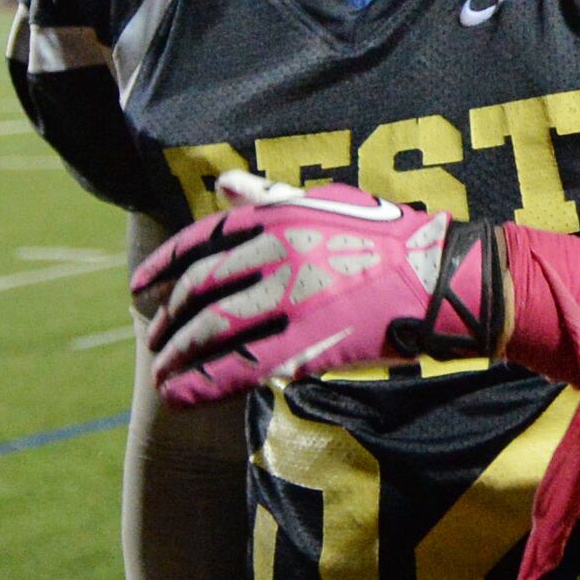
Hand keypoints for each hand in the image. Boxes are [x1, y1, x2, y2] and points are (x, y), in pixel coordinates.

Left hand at [132, 173, 496, 408]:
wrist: (440, 280)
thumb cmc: (388, 238)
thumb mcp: (327, 201)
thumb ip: (269, 195)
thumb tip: (219, 182)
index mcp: (277, 216)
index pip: (201, 241)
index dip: (162, 267)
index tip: (139, 289)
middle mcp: (276, 254)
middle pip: (200, 290)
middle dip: (169, 319)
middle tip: (154, 340)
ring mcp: (290, 300)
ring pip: (211, 331)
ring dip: (177, 356)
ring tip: (162, 376)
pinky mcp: (307, 343)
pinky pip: (239, 367)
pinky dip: (202, 383)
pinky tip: (181, 397)